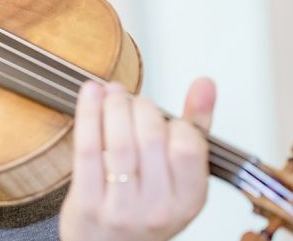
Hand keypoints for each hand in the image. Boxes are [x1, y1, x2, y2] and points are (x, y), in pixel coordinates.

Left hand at [59, 78, 215, 240]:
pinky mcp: (88, 202)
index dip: (173, 121)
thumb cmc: (145, 205)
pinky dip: (89, 113)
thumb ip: (196, 127)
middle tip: (131, 100)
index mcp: (188, 201)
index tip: (160, 115)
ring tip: (112, 93)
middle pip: (151, 137)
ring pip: (119, 141)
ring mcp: (121, 208)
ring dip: (114, 105)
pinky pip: (87, 148)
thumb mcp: (180, 176)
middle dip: (139, 106)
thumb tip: (205, 84)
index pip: (188, 146)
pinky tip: (91, 93)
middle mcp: (157, 208)